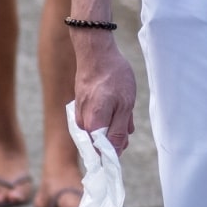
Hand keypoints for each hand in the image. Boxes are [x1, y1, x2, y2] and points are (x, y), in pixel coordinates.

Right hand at [72, 31, 137, 152]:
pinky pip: (97, 117)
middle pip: (102, 141)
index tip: (125, 146)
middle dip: (118, 135)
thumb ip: (119, 132)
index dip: (115, 153)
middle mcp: (82, 122)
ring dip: (115, 123)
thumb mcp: (125, 106)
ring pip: (101, 128)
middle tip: (126, 119)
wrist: (96, 52)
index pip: (102, 152)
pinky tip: (118, 103)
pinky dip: (110, 114)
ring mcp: (80, 113)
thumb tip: (115, 154)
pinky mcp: (82, 106)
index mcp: (93, 125)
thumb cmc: (113, 77)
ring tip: (123, 106)